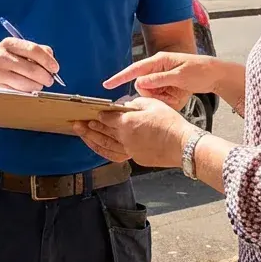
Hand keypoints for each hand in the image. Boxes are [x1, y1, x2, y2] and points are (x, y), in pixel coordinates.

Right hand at [0, 37, 58, 95]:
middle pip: (32, 69)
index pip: (33, 50)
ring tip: (38, 85)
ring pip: (27, 83)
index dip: (47, 60)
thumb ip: (38, 51)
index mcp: (9, 43)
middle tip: (49, 80)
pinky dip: (28, 93)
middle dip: (45, 77)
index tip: (55, 68)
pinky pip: (19, 92)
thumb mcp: (18, 50)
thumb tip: (51, 61)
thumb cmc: (7, 61)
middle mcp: (1, 57)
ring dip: (37, 86)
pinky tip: (28, 90)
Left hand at [72, 97, 195, 167]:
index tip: (92, 113)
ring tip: (84, 136)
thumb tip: (127, 106)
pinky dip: (105, 151)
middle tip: (77, 124)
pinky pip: (115, 155)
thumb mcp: (153, 104)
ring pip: (105, 146)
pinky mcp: (136, 158)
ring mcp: (130, 150)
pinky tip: (101, 148)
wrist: (183, 145)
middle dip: (88, 127)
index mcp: (127, 122)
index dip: (99, 114)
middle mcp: (125, 138)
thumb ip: (136, 104)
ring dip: (92, 140)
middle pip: (102, 131)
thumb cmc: (171, 124)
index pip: (108, 117)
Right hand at [104, 52, 231, 109]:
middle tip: (171, 94)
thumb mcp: (180, 76)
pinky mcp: (166, 85)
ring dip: (162, 97)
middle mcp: (157, 68)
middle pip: (142, 86)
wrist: (215, 74)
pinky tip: (179, 95)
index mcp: (158, 61)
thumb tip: (139, 83)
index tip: (106, 85)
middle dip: (152, 94)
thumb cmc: (199, 71)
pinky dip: (167, 99)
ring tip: (178, 93)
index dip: (119, 77)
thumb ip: (159, 80)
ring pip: (150, 93)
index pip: (134, 69)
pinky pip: (159, 96)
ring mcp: (161, 77)